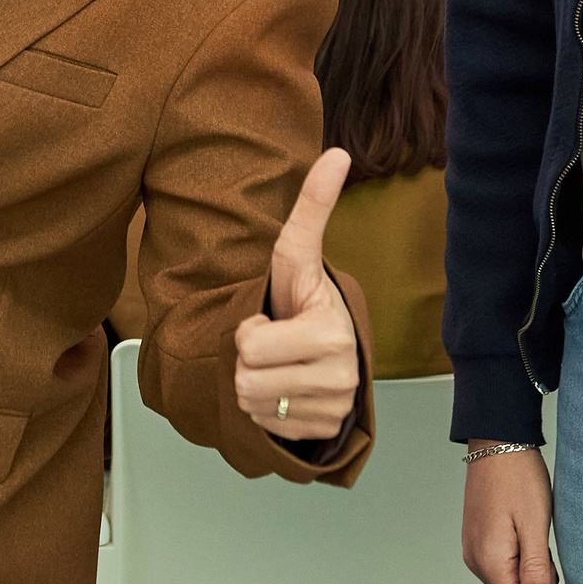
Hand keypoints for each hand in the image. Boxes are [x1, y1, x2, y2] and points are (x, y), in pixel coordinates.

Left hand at [232, 149, 360, 440]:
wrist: (335, 353)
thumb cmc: (307, 302)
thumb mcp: (299, 258)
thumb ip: (312, 208)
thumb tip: (337, 152)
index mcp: (329, 329)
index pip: (252, 341)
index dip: (252, 331)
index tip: (274, 324)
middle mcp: (338, 372)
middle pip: (244, 373)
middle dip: (246, 356)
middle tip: (274, 341)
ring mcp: (333, 406)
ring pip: (250, 400)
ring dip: (253, 382)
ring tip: (279, 364)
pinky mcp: (323, 430)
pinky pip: (264, 423)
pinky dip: (266, 410)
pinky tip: (286, 389)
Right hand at [462, 446, 557, 583]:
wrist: (496, 441)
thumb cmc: (517, 475)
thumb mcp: (535, 522)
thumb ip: (536, 569)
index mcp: (490, 560)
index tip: (550, 566)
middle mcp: (476, 560)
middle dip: (538, 581)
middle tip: (543, 544)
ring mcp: (474, 550)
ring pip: (509, 582)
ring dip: (529, 566)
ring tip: (533, 532)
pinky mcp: (478, 540)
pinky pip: (502, 565)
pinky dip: (519, 556)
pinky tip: (523, 529)